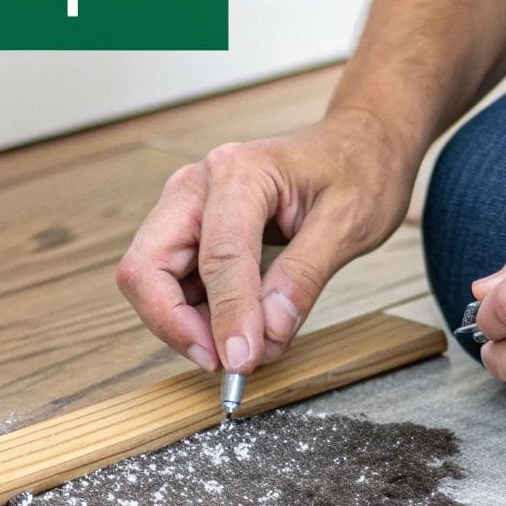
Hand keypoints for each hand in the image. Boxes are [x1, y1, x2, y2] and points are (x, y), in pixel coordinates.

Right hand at [116, 110, 414, 374]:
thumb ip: (304, 277)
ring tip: (242, 347)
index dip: (226, 316)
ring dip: (184, 324)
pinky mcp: (191, 229)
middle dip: (176, 324)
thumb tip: (270, 332)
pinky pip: (171, 282)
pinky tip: (235, 328)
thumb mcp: (349, 224)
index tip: (244, 361)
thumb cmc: (356, 169)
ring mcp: (187, 207)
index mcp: (239, 173)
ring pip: (150, 280)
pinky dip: (194, 314)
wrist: (358, 143)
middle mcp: (198, 186)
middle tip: (224, 362)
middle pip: (147, 267)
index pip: (217, 256)